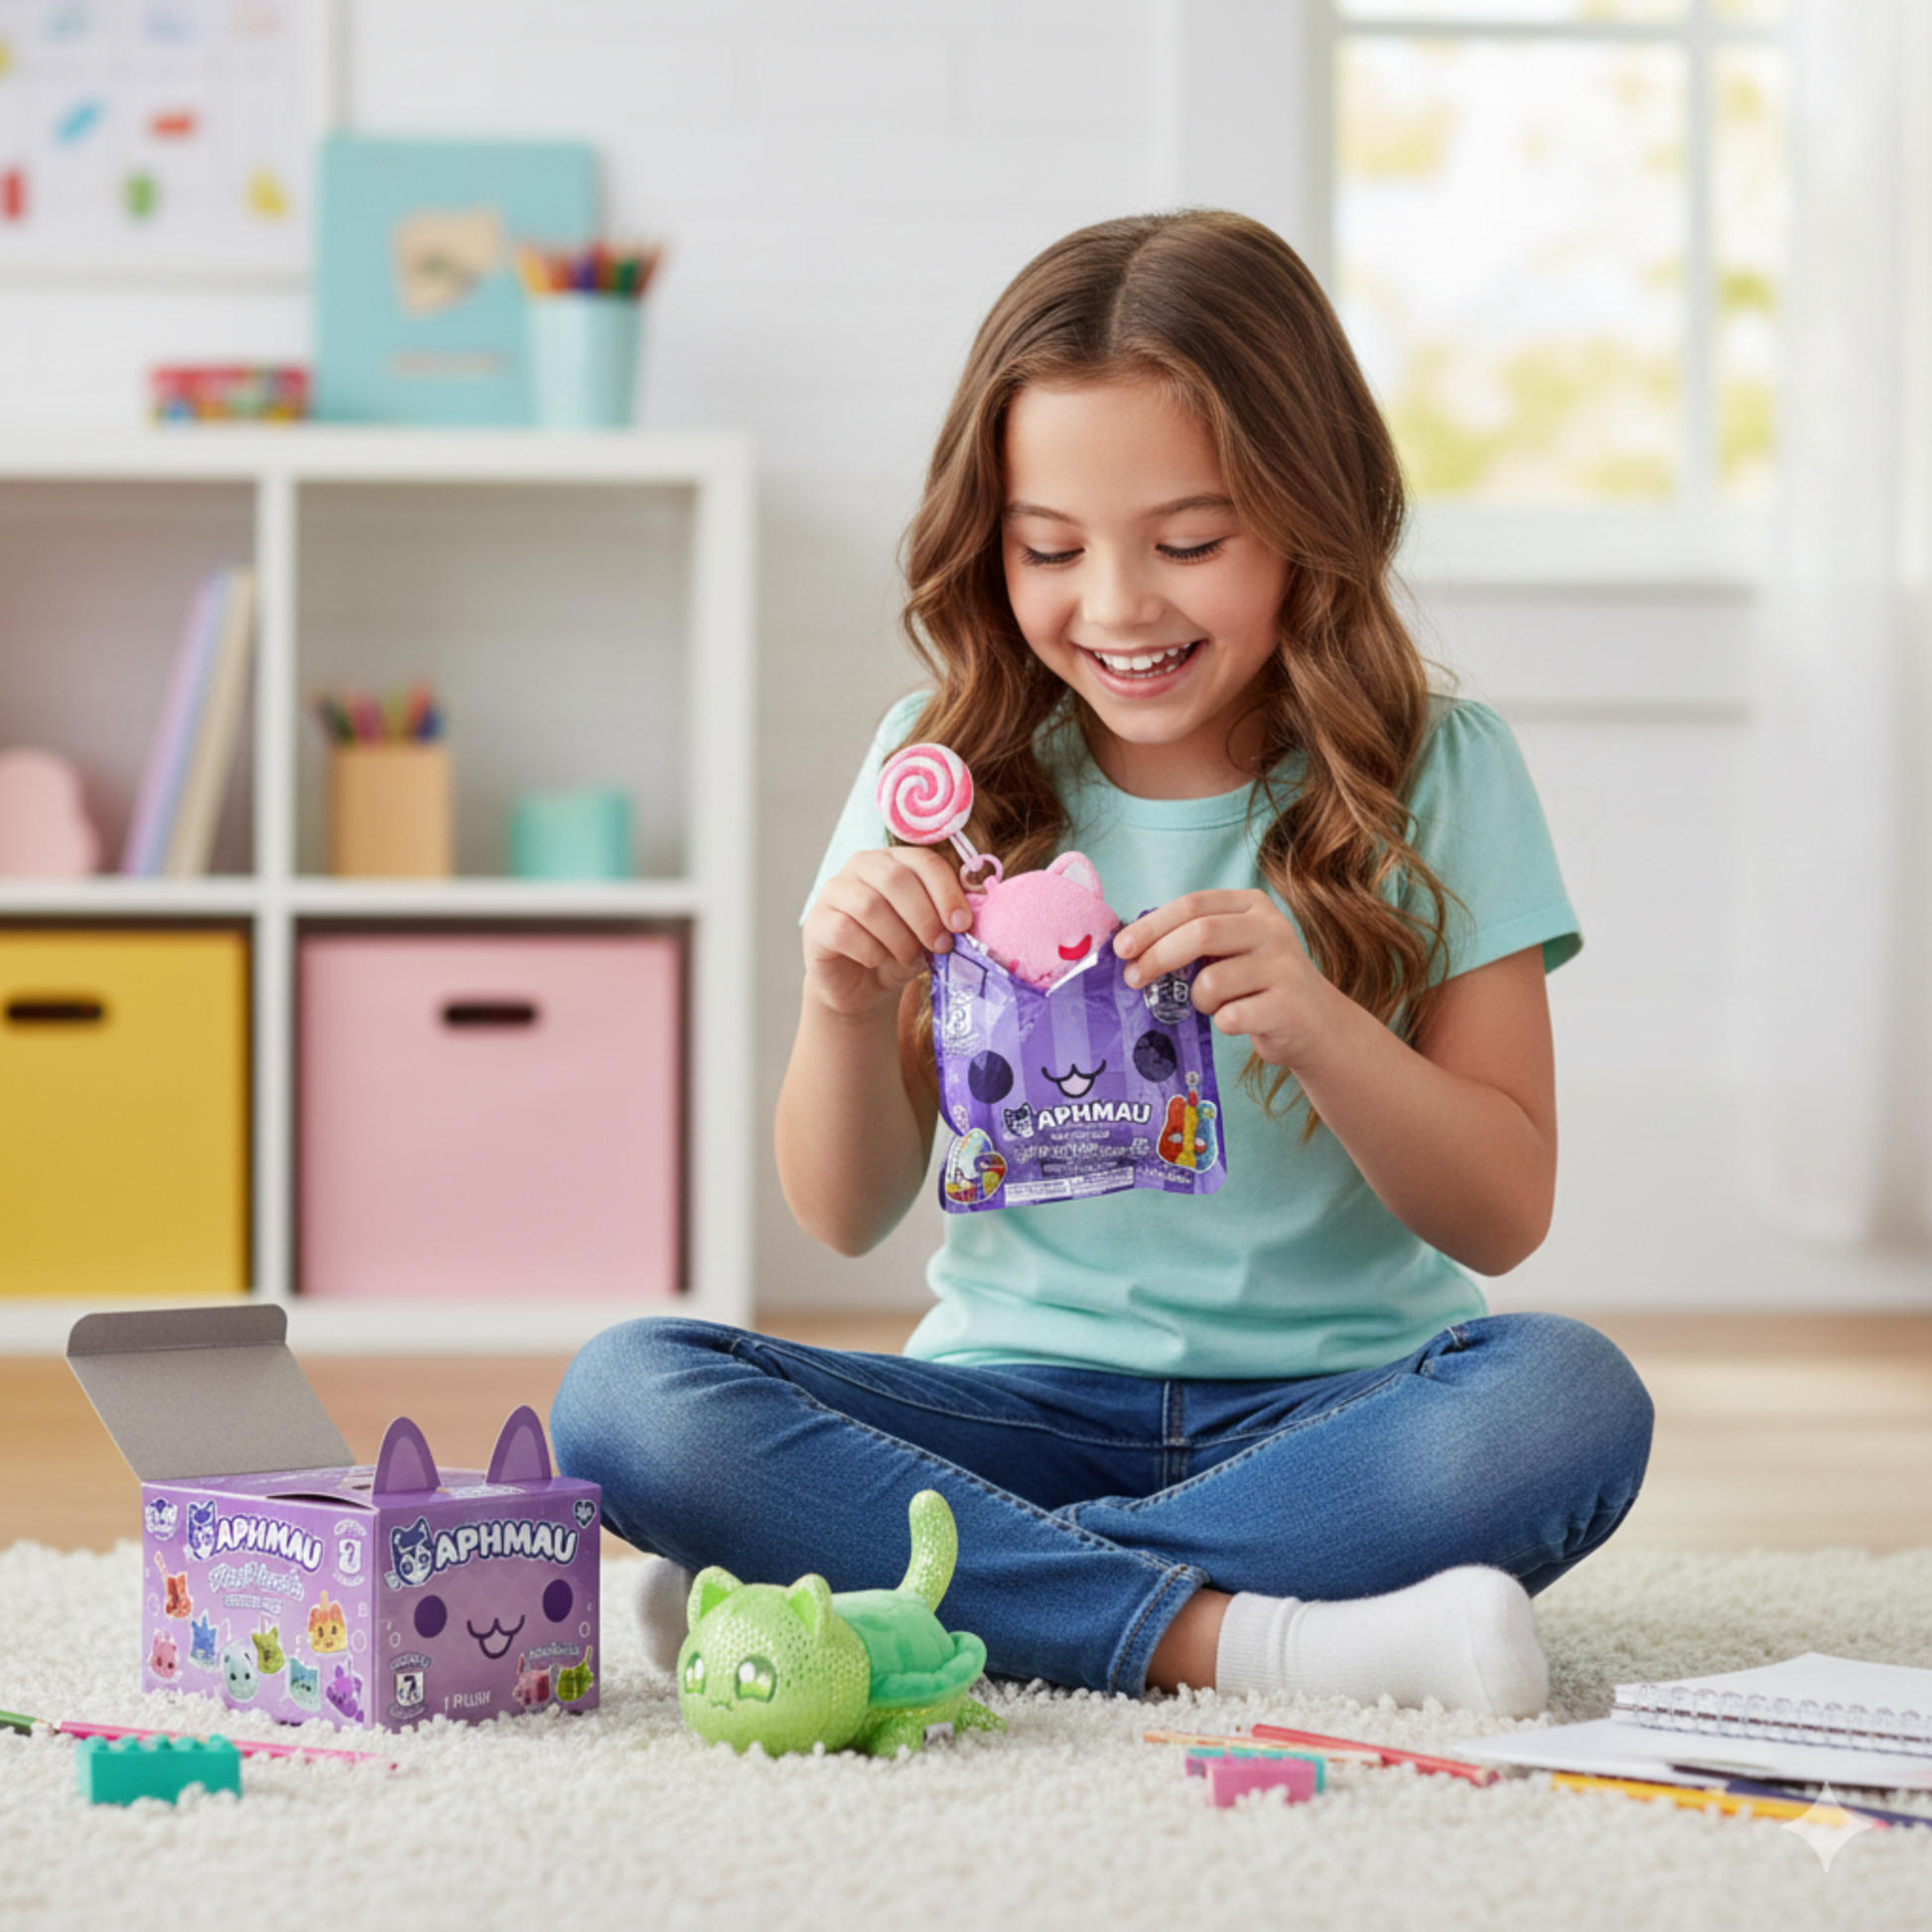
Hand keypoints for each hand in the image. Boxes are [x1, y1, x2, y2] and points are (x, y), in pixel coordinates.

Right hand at [802, 845, 973, 1018]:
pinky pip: (846, 931)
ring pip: (870, 905)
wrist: (861, 986)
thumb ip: (946, 919)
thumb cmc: (899, 951)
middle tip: (941, 946)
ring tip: (911, 958)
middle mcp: (862, 866)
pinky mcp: (816, 922)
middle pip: (896, 879)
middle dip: (925, 917)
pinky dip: (870, 951)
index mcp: (896, 860)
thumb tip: (968, 917)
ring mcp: (834, 891)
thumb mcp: (929, 934)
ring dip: (899, 939)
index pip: (924, 861)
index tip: (962, 925)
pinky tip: (878, 961)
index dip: (946, 892)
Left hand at [1113, 890, 1333, 1067]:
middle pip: (1200, 933)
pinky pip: (1230, 1016)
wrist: (1315, 1024)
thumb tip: (1130, 950)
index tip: (1121, 948)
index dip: (1152, 925)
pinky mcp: (1287, 1007)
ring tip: (1211, 1005)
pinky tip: (1235, 1020)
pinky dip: (1220, 1022)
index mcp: (1252, 906)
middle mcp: (1272, 929)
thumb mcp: (1232, 948)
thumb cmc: (1257, 984)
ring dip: (1197, 999)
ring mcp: (1284, 967)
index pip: (1193, 905)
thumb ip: (1193, 940)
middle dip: (1158, 957)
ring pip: (1212, 981)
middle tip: (1134, 980)